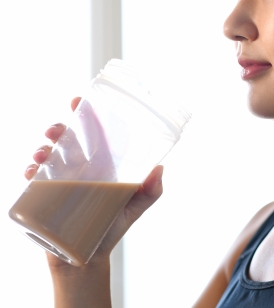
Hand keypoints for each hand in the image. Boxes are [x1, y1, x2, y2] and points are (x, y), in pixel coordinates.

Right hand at [25, 97, 163, 271]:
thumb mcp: (134, 207)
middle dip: (58, 129)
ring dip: (42, 149)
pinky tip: (32, 171)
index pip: (94, 135)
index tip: (78, 100)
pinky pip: (33, 180)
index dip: (87, 116)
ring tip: (42, 154)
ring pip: (47, 156)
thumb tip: (160, 169)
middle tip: (55, 131)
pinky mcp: (44, 197)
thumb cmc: (113, 227)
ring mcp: (60, 181)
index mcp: (102, 165)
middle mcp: (80, 168)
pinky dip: (30, 171)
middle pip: (67, 140)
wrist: (88, 257)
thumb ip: (150, 191)